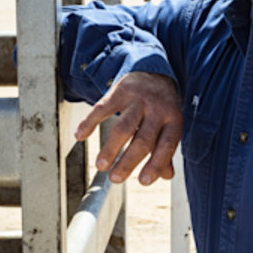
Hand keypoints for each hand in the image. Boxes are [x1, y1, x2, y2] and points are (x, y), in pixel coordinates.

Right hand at [74, 71, 181, 185]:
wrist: (154, 71)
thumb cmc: (162, 106)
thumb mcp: (170, 125)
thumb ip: (166, 150)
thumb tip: (166, 175)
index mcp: (173, 119)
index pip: (167, 144)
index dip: (156, 164)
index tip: (144, 182)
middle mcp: (156, 109)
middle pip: (143, 139)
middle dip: (128, 161)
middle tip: (115, 178)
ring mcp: (137, 100)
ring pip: (123, 127)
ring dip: (111, 148)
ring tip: (101, 166)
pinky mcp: (119, 91)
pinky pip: (102, 108)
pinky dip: (89, 122)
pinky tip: (80, 136)